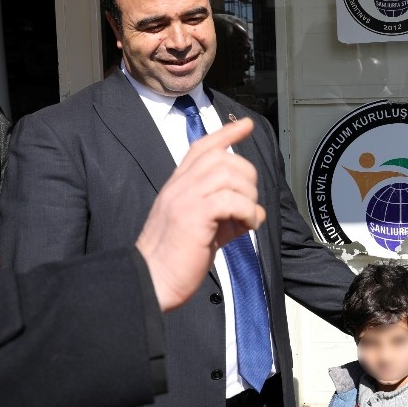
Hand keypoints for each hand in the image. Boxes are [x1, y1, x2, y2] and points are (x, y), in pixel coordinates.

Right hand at [135, 118, 265, 311]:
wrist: (152, 281)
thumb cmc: (176, 260)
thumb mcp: (201, 228)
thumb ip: (224, 214)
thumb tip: (254, 212)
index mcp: (178, 186)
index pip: (202, 148)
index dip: (226, 133)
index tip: (245, 125)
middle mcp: (179, 187)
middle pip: (222, 157)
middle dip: (247, 175)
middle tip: (250, 201)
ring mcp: (185, 199)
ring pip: (228, 174)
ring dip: (248, 195)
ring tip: (248, 217)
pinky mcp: (193, 216)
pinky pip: (231, 200)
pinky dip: (248, 212)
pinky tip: (247, 226)